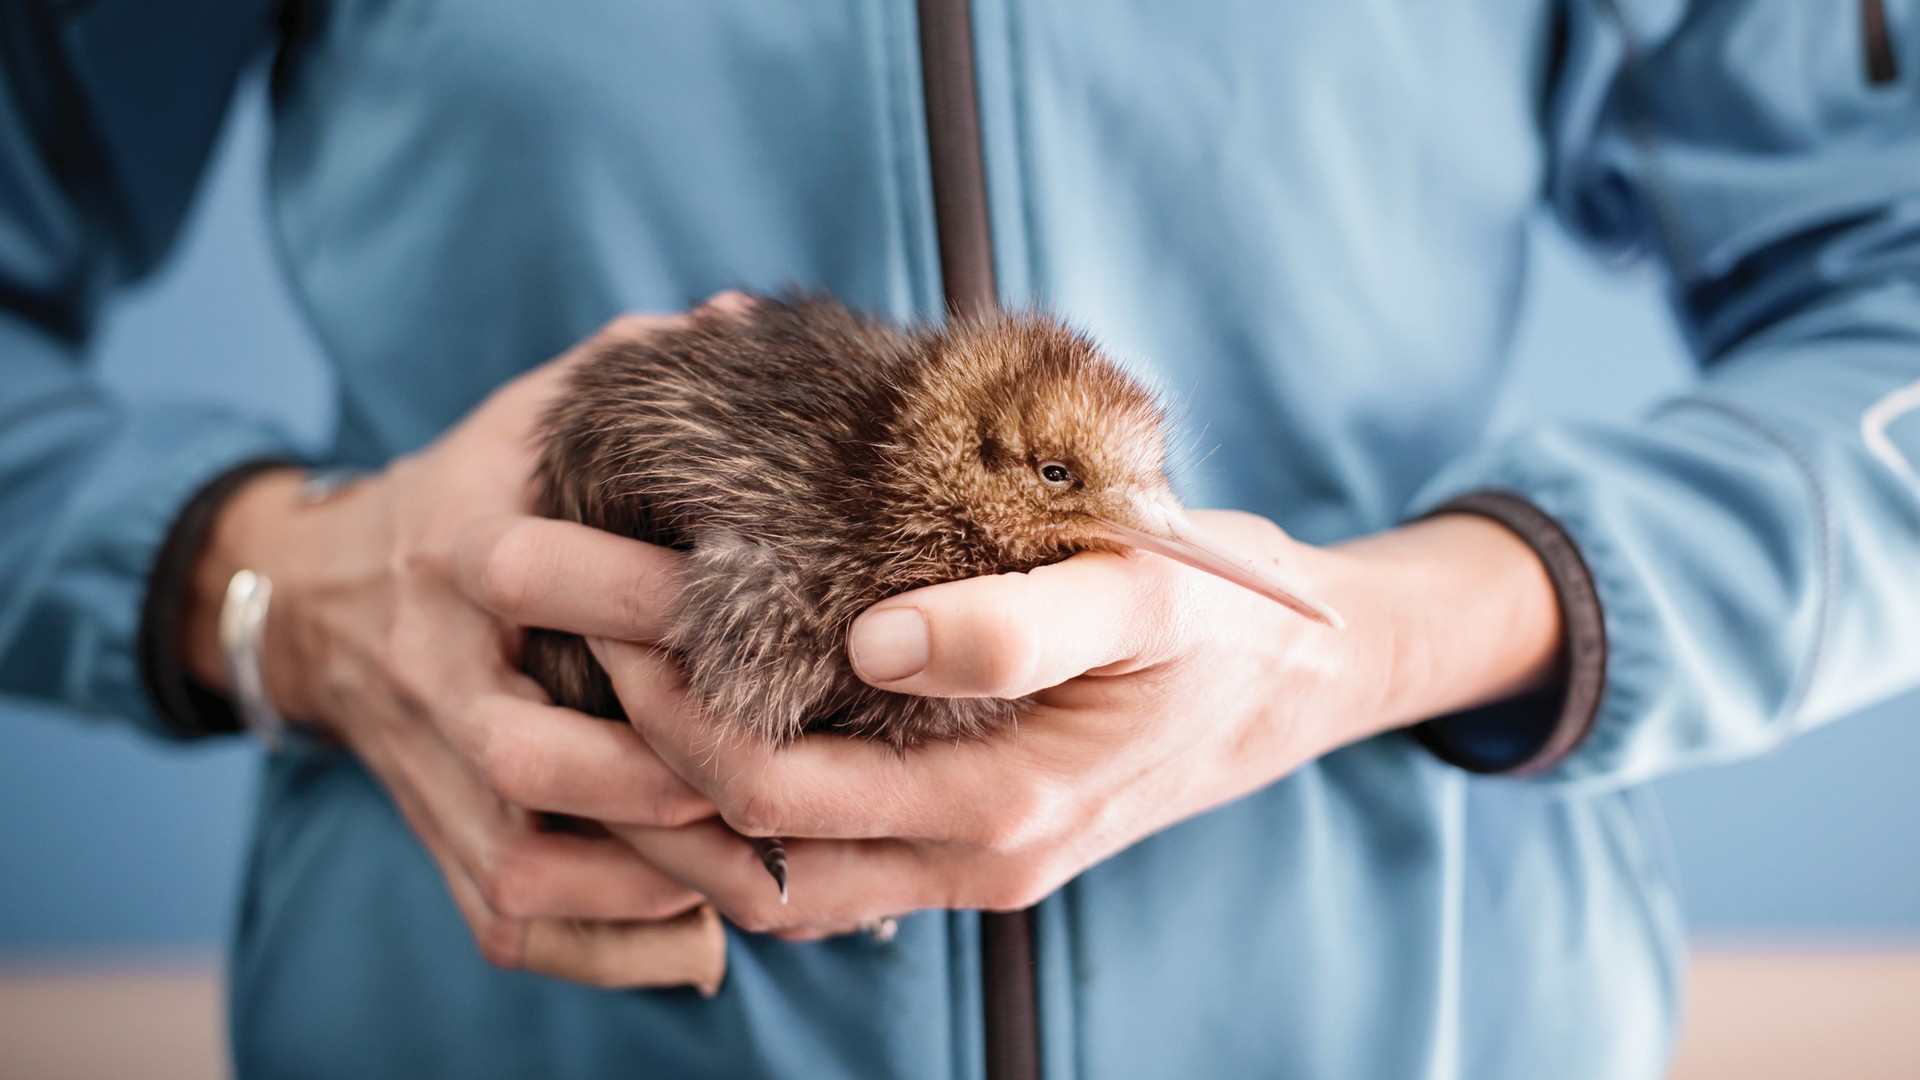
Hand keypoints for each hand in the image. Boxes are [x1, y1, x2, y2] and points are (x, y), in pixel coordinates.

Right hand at [183, 308, 735, 987]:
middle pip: (531, 756)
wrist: (319, 597)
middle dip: (662, 777)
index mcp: (464, 550)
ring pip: (525, 861)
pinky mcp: (435, 837)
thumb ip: (631, 369)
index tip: (780, 618)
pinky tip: (699, 935)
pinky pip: (510, 921)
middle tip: (788, 778)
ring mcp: (429, 768)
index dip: (656, 606)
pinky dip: (607, 948)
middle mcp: (438, 671)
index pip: (544, 581)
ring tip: (770, 872)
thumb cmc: (469, 497)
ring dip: (649, 879)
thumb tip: (745, 319)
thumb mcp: (529, 417)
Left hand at [596, 511, 1560, 935]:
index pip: (774, 792)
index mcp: (998, 809)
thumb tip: (868, 639)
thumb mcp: (1146, 594)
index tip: (605, 613)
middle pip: (745, 857)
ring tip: (593, 703)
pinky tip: (697, 733)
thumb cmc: (1226, 621)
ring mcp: (964, 862)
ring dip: (674, 806)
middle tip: (553, 654)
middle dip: (632, 771)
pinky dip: (742, 813)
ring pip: (772, 878)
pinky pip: (823, 858)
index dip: (671, 714)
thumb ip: (1015, 624)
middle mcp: (967, 860)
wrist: (1298, 676)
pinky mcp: (965, 836)